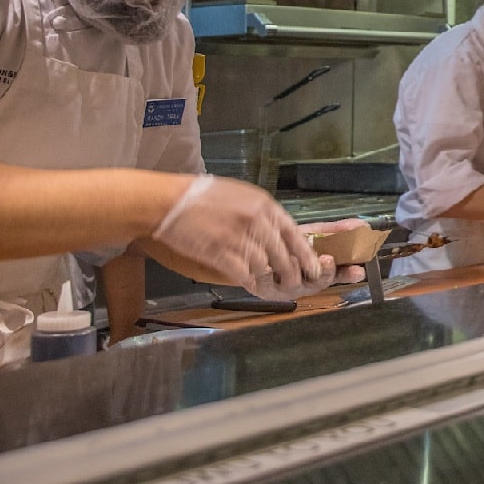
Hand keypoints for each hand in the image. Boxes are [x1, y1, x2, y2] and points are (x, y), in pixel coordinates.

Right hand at [150, 175, 318, 295]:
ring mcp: (238, 237)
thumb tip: (279, 231)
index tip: (314, 267)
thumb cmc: (203, 197)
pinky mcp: (220, 252)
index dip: (306, 254)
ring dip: (270, 280)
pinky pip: (243, 274)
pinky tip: (250, 284)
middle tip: (294, 283)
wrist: (169, 201)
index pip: (295, 233)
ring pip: (265, 268)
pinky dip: (250, 282)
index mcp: (264, 205)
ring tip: (272, 287)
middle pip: (283, 255)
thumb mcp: (242, 195)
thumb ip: (262, 213)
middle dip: (291, 273)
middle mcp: (256, 221)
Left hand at [271, 217, 369, 292]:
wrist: (260, 244)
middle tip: (328, 259)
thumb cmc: (289, 242)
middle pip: (321, 282)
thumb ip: (338, 230)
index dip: (350, 274)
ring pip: (296, 285)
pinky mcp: (265, 288)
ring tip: (295, 258)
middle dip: (326, 271)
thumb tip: (361, 225)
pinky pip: (269, 283)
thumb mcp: (315, 233)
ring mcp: (287, 288)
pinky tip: (271, 264)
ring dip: (297, 270)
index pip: (341, 275)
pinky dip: (270, 274)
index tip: (357, 270)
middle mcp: (307, 283)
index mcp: (322, 271)